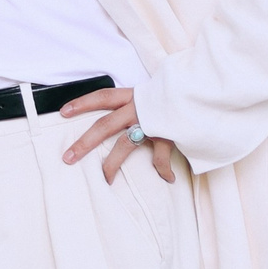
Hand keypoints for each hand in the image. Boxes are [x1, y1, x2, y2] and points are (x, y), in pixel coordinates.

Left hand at [57, 87, 179, 183]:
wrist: (205, 89)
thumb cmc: (182, 90)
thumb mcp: (158, 89)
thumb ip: (144, 99)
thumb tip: (132, 107)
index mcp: (135, 95)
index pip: (103, 97)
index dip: (82, 103)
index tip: (63, 111)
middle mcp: (139, 108)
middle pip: (104, 125)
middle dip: (84, 142)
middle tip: (68, 157)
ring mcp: (152, 123)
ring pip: (124, 146)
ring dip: (112, 164)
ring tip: (104, 179)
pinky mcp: (167, 135)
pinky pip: (160, 158)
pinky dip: (163, 170)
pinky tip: (167, 178)